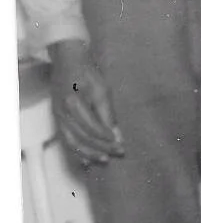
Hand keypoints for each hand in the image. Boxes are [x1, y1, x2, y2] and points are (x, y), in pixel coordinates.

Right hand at [48, 39, 123, 166]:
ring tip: (104, 160)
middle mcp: (63, 113)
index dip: (106, 138)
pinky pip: (66, 139)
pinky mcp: (58, 119)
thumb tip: (116, 135)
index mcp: (74, 103)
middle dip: (102, 147)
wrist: (68, 62)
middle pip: (83, 137)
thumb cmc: (86, 73)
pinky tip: (86, 160)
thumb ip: (108, 114)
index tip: (120, 145)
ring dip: (89, 153)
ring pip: (73, 142)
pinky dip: (76, 151)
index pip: (92, 127)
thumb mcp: (102, 89)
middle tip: (118, 153)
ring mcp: (59, 117)